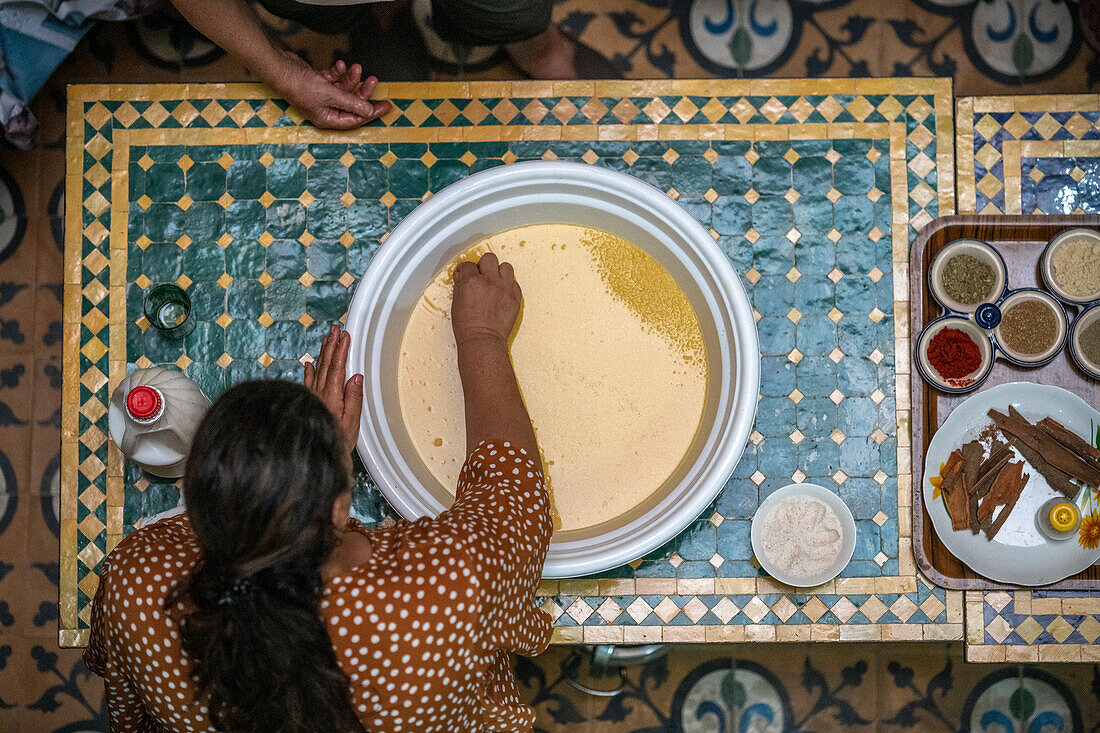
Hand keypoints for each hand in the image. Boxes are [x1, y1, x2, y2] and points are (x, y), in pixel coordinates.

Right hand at [272, 55, 390, 129]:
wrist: (281, 68)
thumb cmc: (299, 86)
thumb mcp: (331, 96)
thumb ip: (351, 103)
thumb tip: (368, 111)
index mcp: (328, 119)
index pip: (356, 119)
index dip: (372, 112)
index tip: (386, 106)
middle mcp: (325, 110)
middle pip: (352, 104)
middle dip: (362, 91)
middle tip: (373, 81)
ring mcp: (321, 97)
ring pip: (344, 90)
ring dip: (351, 79)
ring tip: (356, 68)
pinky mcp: (318, 84)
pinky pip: (334, 80)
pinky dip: (338, 73)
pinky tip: (340, 65)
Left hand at [304, 324, 362, 449]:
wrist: (314, 454)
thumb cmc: (336, 441)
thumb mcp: (351, 423)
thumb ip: (353, 398)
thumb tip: (356, 377)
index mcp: (331, 396)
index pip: (338, 367)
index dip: (341, 350)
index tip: (345, 336)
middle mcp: (319, 393)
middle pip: (326, 363)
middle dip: (331, 344)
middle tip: (335, 329)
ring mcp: (312, 396)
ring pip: (317, 369)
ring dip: (323, 352)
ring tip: (326, 338)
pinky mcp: (307, 401)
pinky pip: (308, 381)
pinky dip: (309, 371)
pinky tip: (309, 364)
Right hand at [451, 253, 521, 347]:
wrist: (482, 339)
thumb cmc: (467, 326)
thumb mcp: (456, 302)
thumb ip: (460, 285)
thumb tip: (462, 277)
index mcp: (471, 281)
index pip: (468, 264)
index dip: (466, 269)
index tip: (466, 273)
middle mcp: (489, 281)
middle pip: (489, 258)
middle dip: (484, 265)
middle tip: (482, 274)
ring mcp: (504, 288)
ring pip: (506, 267)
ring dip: (499, 272)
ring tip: (495, 281)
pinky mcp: (515, 297)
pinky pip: (514, 283)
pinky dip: (509, 286)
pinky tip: (502, 292)